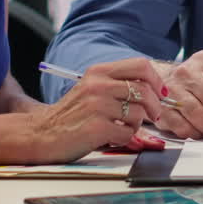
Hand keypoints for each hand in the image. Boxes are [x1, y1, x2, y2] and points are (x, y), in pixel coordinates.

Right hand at [30, 58, 166, 161]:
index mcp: (99, 71)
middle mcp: (98, 85)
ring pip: (139, 113)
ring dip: (136, 124)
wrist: (42, 133)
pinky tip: (112, 136)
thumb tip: (157, 90)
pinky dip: (125, 138)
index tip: (161, 93)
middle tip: (154, 116)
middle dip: (155, 106)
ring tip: (122, 126)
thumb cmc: (73, 113)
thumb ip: (119, 84)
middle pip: (145, 90)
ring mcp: (97, 106)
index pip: (141, 65)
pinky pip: (128, 132)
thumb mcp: (93, 88)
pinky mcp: (97, 128)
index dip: (156, 80)